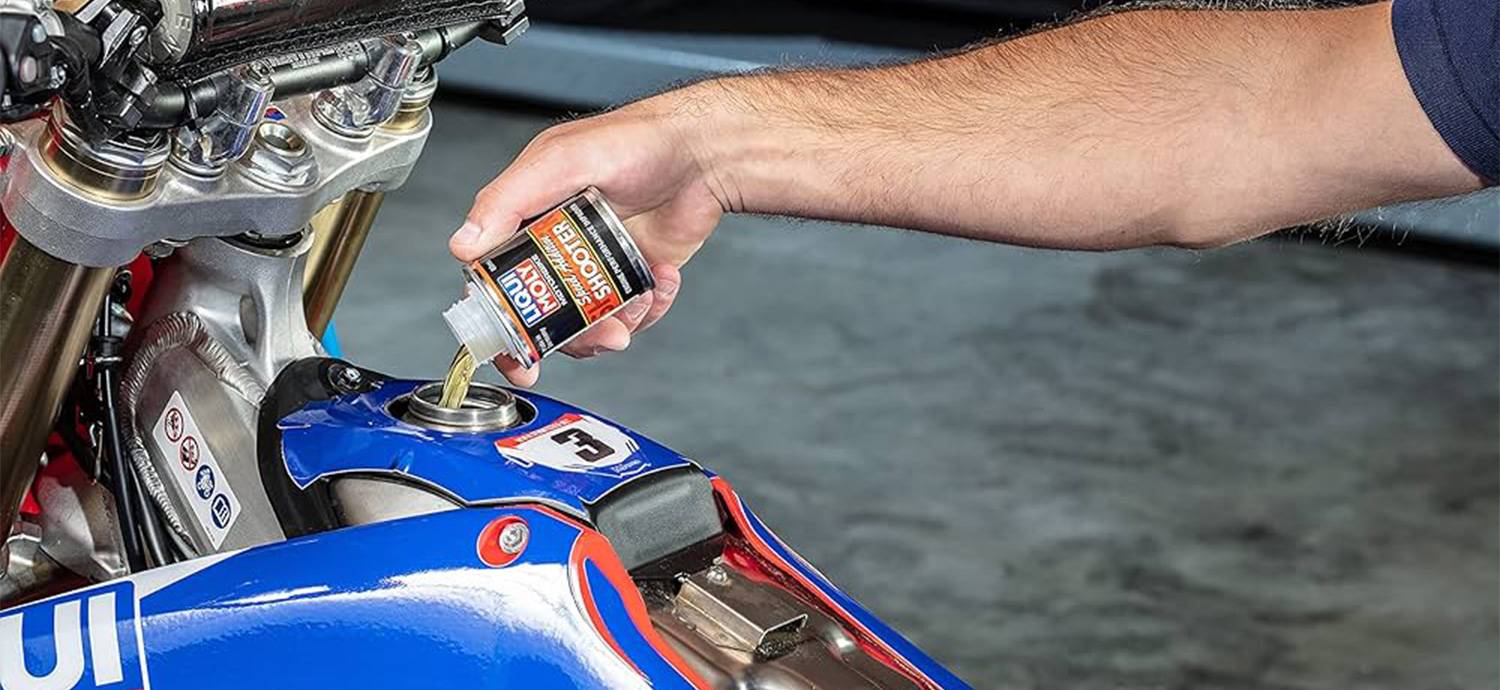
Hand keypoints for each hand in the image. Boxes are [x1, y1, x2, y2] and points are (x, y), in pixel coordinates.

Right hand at [451, 87, 732, 385]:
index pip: (497, 279)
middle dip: (568, 336)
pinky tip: (660, 280)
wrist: (704, 154)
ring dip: (612, 326)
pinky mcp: (635, 277)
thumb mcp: (560, 161)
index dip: (500, 321)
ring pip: (590, 323)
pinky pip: (633, 315)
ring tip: (634, 306)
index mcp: (528, 218)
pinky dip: (648, 309)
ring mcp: (598, 266)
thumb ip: (507, 200)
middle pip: (545, 315)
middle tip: (593, 337)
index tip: (514, 353)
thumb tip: (464, 244)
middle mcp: (559, 246)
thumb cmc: (634, 140)